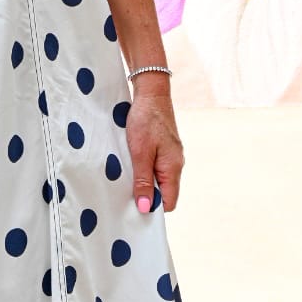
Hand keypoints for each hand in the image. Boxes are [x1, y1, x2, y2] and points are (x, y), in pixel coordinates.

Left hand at [125, 78, 183, 212]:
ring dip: (144, 181)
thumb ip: (143, 180)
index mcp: (173, 168)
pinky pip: (156, 166)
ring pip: (159, 179)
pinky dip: (144, 169)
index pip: (169, 202)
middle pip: (164, 192)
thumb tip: (146, 207)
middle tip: (126, 192)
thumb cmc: (145, 121)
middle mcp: (176, 164)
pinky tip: (131, 163)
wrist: (151, 93)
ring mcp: (171, 156)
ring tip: (127, 176)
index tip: (134, 207)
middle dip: (147, 195)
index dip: (152, 207)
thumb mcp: (140, 153)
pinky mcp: (165, 148)